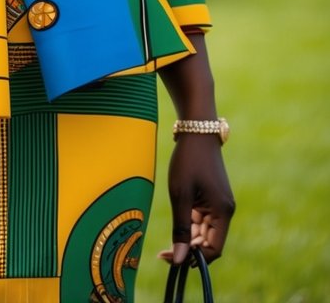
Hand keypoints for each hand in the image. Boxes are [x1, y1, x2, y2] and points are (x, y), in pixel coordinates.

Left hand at [158, 135, 234, 264]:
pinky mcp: (211, 196)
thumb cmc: (188, 160)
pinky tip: (176, 219)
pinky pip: (201, 217)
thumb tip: (180, 259)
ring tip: (166, 237)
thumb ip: (181, 228)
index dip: (194, 258)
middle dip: (189, 248)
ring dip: (187, 236)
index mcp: (223, 212)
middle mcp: (225, 211)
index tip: (172, 259)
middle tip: (164, 252)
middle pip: (208, 241)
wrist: (196, 130)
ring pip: (203, 230)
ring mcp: (219, 203)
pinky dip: (189, 222)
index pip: (213, 249)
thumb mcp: (180, 194)